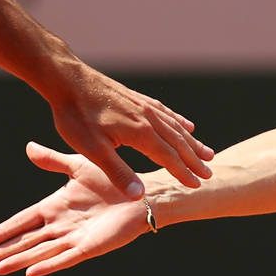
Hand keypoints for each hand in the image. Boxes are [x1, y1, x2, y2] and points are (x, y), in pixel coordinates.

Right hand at [0, 142, 151, 275]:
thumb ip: (53, 161)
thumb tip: (29, 147)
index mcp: (54, 207)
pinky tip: (30, 273)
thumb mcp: (78, 167)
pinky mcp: (89, 247)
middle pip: (26, 241)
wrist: (141, 196)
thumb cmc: (112, 182)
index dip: (4, 232)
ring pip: (40, 252)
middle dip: (4, 252)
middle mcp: (60, 225)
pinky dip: (48, 265)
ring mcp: (73, 237)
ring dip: (19, 261)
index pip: (22, 221)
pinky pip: (65, 257)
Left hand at [47, 62, 212, 197]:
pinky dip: (179, 121)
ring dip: (191, 142)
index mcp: (140, 133)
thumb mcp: (92, 150)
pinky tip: (186, 125)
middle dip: (194, 159)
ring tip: (207, 153)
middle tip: (209, 173)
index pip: (169, 157)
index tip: (197, 184)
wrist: (66, 79)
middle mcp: (147, 117)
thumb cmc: (76, 116)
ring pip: (175, 127)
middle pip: (178, 142)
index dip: (183, 172)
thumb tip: (139, 196)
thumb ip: (117, 172)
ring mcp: (143, 105)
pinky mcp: (136, 98)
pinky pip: (165, 112)